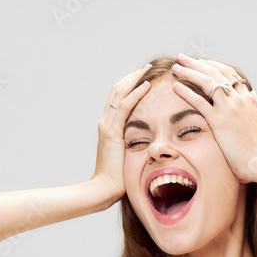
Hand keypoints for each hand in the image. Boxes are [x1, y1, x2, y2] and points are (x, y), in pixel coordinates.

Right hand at [91, 63, 151, 201]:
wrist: (104, 189)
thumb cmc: (119, 178)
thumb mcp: (129, 156)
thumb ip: (136, 145)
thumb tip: (152, 143)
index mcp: (110, 127)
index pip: (119, 99)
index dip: (131, 86)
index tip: (145, 77)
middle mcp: (106, 122)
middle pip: (118, 90)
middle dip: (132, 77)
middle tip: (147, 67)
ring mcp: (107, 126)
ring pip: (119, 94)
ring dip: (134, 80)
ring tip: (147, 69)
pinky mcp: (111, 132)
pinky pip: (124, 108)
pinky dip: (135, 94)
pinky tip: (146, 85)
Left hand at [169, 55, 256, 184]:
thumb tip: (255, 96)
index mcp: (248, 99)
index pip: (229, 75)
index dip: (213, 66)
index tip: (201, 63)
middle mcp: (238, 100)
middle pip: (215, 73)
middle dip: (197, 63)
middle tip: (182, 58)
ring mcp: (228, 109)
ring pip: (206, 82)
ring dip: (189, 72)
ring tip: (176, 67)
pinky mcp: (219, 122)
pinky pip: (199, 102)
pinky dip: (186, 92)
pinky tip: (175, 86)